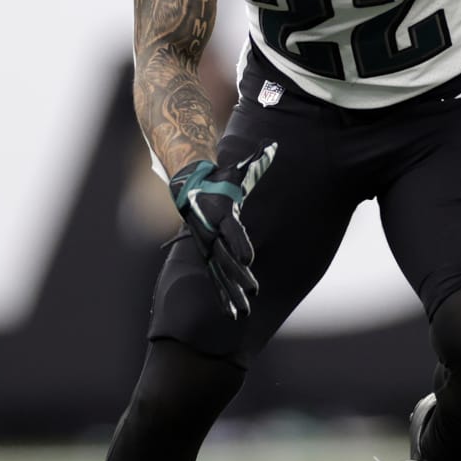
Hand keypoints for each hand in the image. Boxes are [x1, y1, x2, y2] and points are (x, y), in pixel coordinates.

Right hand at [168, 142, 277, 320]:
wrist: (187, 187)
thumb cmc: (218, 179)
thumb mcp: (235, 171)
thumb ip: (254, 162)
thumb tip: (272, 146)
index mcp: (220, 215)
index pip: (231, 232)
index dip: (240, 244)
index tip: (248, 259)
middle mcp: (212, 234)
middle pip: (226, 258)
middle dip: (238, 277)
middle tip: (253, 292)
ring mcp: (208, 246)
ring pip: (220, 274)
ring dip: (231, 294)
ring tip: (243, 314)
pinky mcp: (207, 253)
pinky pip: (216, 277)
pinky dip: (224, 295)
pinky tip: (232, 312)